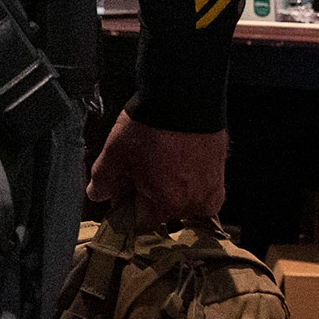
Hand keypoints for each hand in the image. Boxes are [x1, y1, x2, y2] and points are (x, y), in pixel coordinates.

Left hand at [86, 113, 227, 228]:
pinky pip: (203, 187)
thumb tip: (97, 197)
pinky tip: (180, 162)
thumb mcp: (115, 154)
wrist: (183, 96)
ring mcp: (212, 187)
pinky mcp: (221, 170)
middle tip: (140, 168)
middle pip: (164, 211)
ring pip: (185, 200)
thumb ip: (104, 181)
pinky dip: (192, 180)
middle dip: (150, 196)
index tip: (122, 191)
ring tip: (160, 161)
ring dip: (172, 188)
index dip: (128, 207)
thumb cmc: (149, 126)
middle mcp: (194, 203)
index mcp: (167, 204)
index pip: (142, 223)